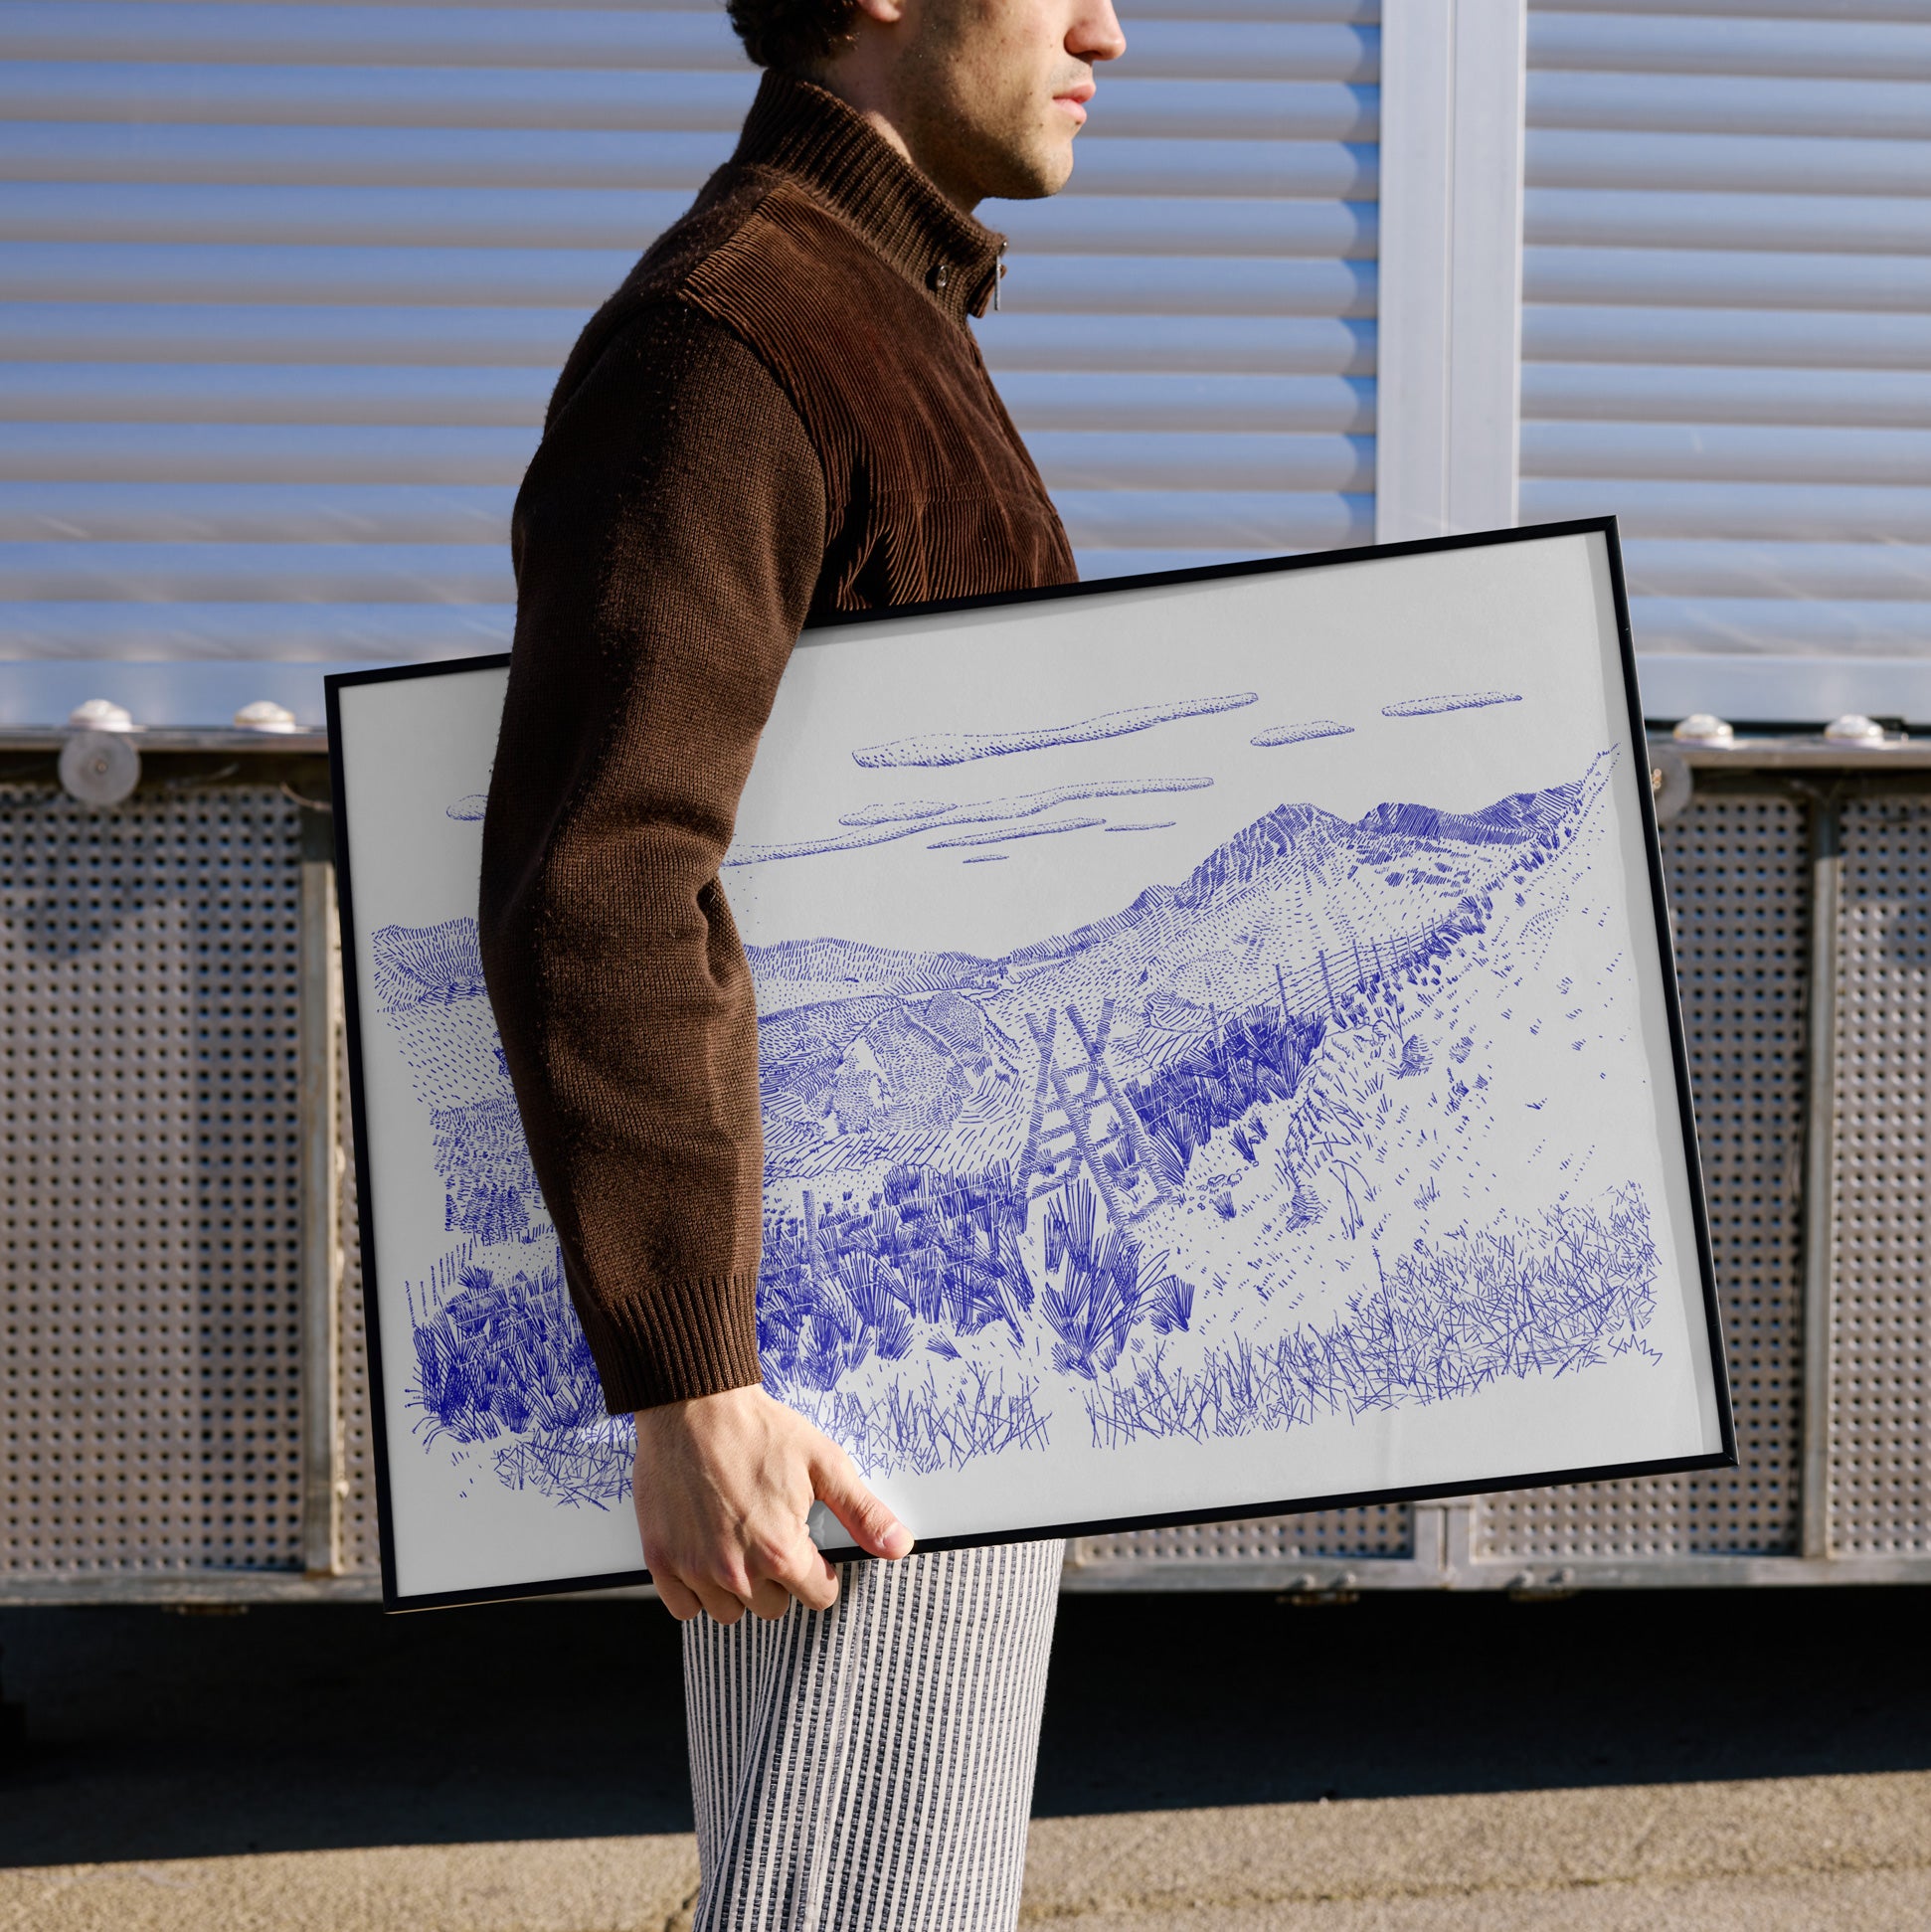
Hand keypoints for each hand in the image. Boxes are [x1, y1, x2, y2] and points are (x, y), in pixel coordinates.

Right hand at [633, 1385, 911, 1623]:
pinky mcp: (660, 1560)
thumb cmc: (758, 1429)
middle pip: (773, 1607)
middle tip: (770, 1533)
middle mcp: (735, 1570)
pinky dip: (696, 1589)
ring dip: (738, 1586)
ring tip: (738, 1539)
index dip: (821, 1571)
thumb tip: (900, 1546)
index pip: (818, 1596)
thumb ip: (862, 1512)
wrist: (693, 1405)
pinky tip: (706, 1552)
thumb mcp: (824, 1463)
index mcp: (779, 1551)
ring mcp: (694, 1568)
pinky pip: (685, 1607)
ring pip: (729, 1611)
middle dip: (779, 1578)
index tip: (810, 1547)